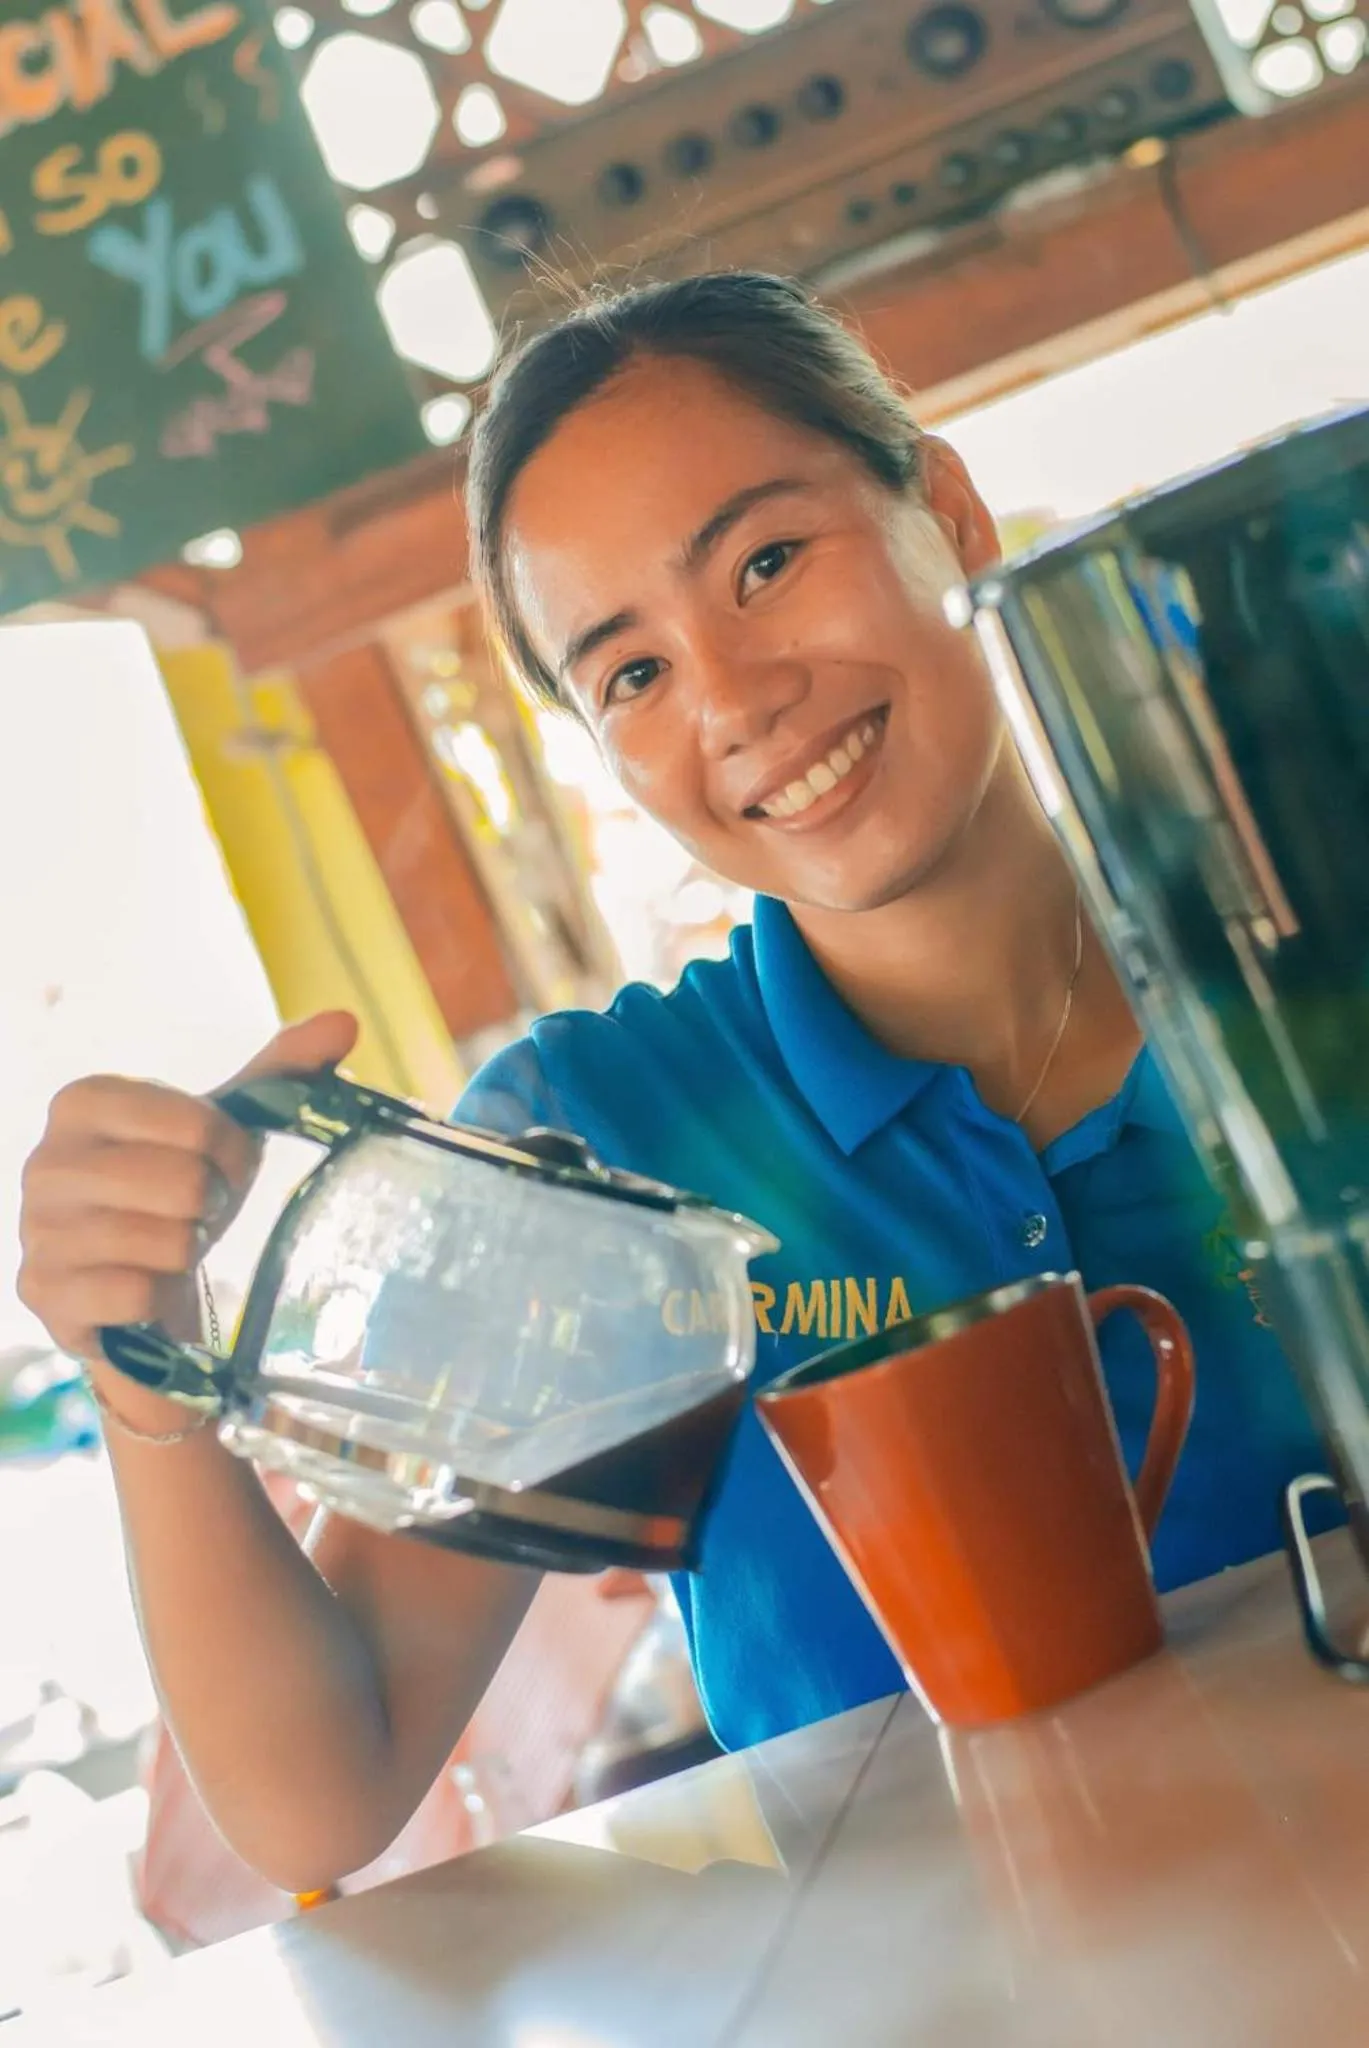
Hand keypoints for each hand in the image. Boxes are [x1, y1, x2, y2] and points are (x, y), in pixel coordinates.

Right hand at [18, 1012, 357, 1368]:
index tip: (227, 1162)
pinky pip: (136, 1294)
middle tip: (202, 1211)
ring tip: (173, 1247)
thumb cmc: (177, 1193)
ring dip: (188, 1251)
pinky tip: (147, 1288)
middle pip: (184, 1185)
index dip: (231, 1149)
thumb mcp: (224, 1129)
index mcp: (83, 1102)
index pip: (195, 1122)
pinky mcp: (43, 1296)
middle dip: (213, 1204)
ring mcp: (37, 1231)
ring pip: (167, 1243)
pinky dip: (158, 1296)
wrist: (134, 1285)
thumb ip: (279, 1072)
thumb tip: (344, 1022)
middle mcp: (46, 1161)